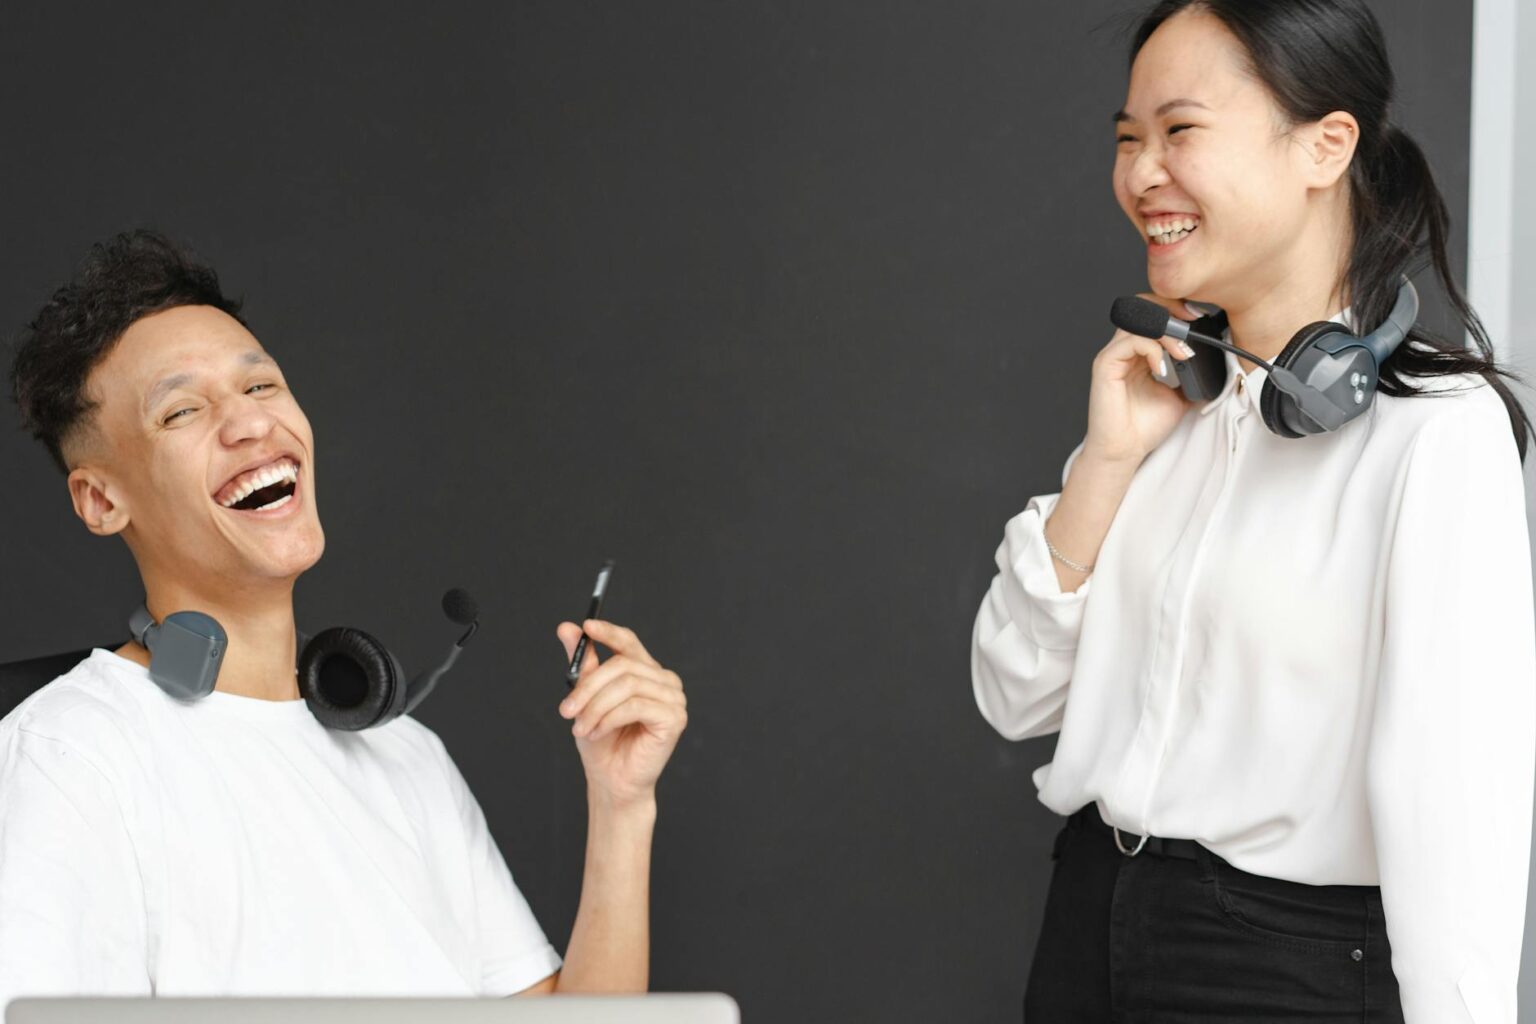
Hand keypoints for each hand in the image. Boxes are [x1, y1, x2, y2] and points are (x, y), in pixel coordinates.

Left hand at [556, 619, 687, 808]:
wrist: (612, 781)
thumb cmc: (602, 742)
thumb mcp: (586, 699)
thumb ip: (583, 665)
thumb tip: (566, 628)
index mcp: (646, 672)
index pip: (629, 642)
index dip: (608, 632)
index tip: (585, 628)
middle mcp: (665, 681)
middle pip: (622, 666)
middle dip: (588, 687)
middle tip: (566, 710)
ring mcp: (674, 698)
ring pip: (626, 686)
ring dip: (595, 708)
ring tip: (581, 728)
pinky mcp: (675, 717)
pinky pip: (634, 706)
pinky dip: (609, 719)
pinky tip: (597, 732)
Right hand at [1082, 293, 1203, 465]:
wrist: (1125, 451)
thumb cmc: (1144, 427)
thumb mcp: (1180, 395)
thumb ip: (1190, 374)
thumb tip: (1217, 363)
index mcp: (1139, 352)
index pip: (1154, 315)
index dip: (1176, 310)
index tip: (1200, 319)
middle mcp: (1124, 349)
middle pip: (1144, 307)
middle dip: (1172, 309)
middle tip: (1194, 321)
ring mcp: (1113, 355)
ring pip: (1138, 322)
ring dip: (1167, 332)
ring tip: (1184, 352)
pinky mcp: (1105, 365)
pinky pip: (1130, 342)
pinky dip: (1152, 349)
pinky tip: (1163, 367)